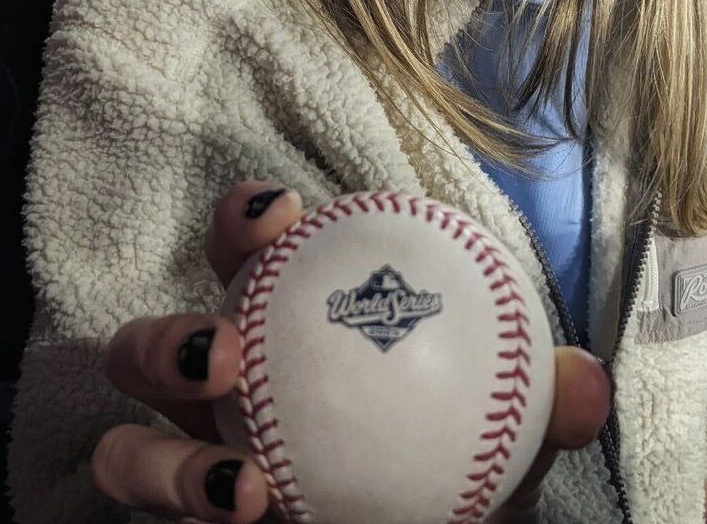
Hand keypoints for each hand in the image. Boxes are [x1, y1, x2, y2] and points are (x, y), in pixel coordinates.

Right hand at [90, 182, 610, 521]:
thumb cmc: (459, 483)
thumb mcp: (507, 446)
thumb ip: (539, 411)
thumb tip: (584, 380)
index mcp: (287, 339)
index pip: (245, 262)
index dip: (243, 222)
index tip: (285, 214)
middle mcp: (223, 400)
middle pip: (147, 348)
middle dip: (164, 338)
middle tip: (225, 348)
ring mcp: (193, 475)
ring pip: (122, 453)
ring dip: (159, 462)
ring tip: (242, 483)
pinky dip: (188, 515)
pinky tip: (250, 516)